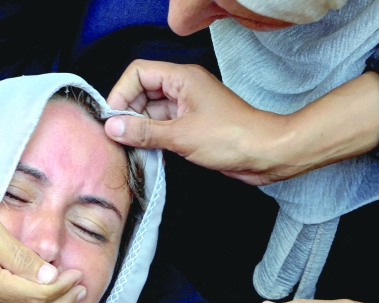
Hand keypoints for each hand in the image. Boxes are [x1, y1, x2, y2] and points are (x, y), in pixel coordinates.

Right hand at [105, 60, 378, 185]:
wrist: (265, 153)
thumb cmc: (232, 138)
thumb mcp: (180, 136)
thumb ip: (143, 132)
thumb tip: (113, 128)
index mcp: (182, 77)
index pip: (138, 72)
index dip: (121, 93)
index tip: (113, 119)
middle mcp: (183, 87)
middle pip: (141, 91)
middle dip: (128, 113)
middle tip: (120, 137)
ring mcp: (187, 106)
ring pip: (150, 111)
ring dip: (139, 129)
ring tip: (133, 149)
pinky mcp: (191, 125)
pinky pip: (162, 126)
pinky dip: (152, 138)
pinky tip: (148, 153)